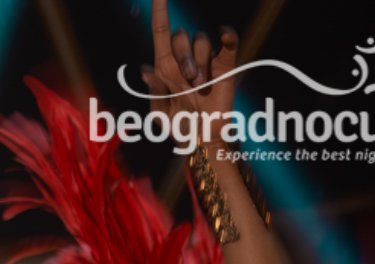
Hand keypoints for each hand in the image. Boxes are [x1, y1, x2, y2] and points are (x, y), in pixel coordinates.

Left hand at [139, 0, 237, 129]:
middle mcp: (184, 60)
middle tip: (190, 83)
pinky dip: (228, 36)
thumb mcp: (160, 115)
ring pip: (202, 41)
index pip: (161, 32)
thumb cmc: (178, 127)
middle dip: (185, 58)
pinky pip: (228, 43)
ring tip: (201, 86)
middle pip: (182, 36)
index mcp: (164, 67)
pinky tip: (225, 35)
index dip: (160, 12)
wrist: (204, 139)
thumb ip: (153, 94)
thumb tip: (146, 71)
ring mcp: (206, 61)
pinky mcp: (225, 66)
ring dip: (201, 62)